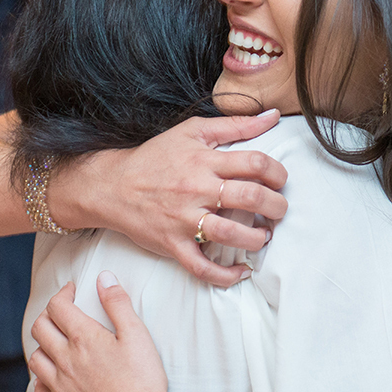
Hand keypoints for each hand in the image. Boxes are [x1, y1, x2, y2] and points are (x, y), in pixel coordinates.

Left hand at [29, 274, 175, 391]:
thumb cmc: (144, 383)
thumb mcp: (138, 336)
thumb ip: (118, 304)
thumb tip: (104, 278)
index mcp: (83, 339)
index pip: (58, 306)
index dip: (63, 293)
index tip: (73, 292)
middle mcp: (64, 361)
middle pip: (39, 329)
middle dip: (49, 316)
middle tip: (64, 315)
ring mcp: (60, 389)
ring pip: (35, 360)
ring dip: (43, 347)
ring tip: (57, 345)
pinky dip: (42, 380)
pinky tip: (54, 379)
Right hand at [50, 111, 288, 286]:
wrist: (112, 186)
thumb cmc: (155, 157)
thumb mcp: (192, 131)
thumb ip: (235, 124)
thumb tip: (272, 115)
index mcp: (203, 160)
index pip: (255, 163)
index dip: (277, 173)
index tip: (279, 181)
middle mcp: (196, 189)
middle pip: (251, 197)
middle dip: (277, 206)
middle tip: (278, 210)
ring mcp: (184, 220)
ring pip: (232, 234)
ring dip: (258, 239)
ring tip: (263, 236)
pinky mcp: (173, 245)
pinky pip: (203, 267)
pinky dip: (226, 275)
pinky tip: (241, 271)